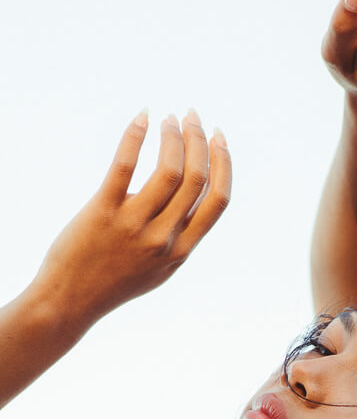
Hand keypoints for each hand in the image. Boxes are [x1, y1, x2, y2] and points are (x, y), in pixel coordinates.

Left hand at [33, 110, 231, 324]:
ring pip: (168, 171)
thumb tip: (181, 197)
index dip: (223, 164)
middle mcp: (162, 238)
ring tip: (168, 119)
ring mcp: (133, 225)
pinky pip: (124, 167)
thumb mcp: (158, 269)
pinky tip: (143, 118)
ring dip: (173, 137)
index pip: (217, 201)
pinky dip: (135, 137)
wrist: (70, 302)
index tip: (219, 138)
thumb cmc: (114, 282)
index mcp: (181, 250)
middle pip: (195, 180)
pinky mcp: (102, 212)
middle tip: (191, 117)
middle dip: (199, 141)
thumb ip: (176, 237)